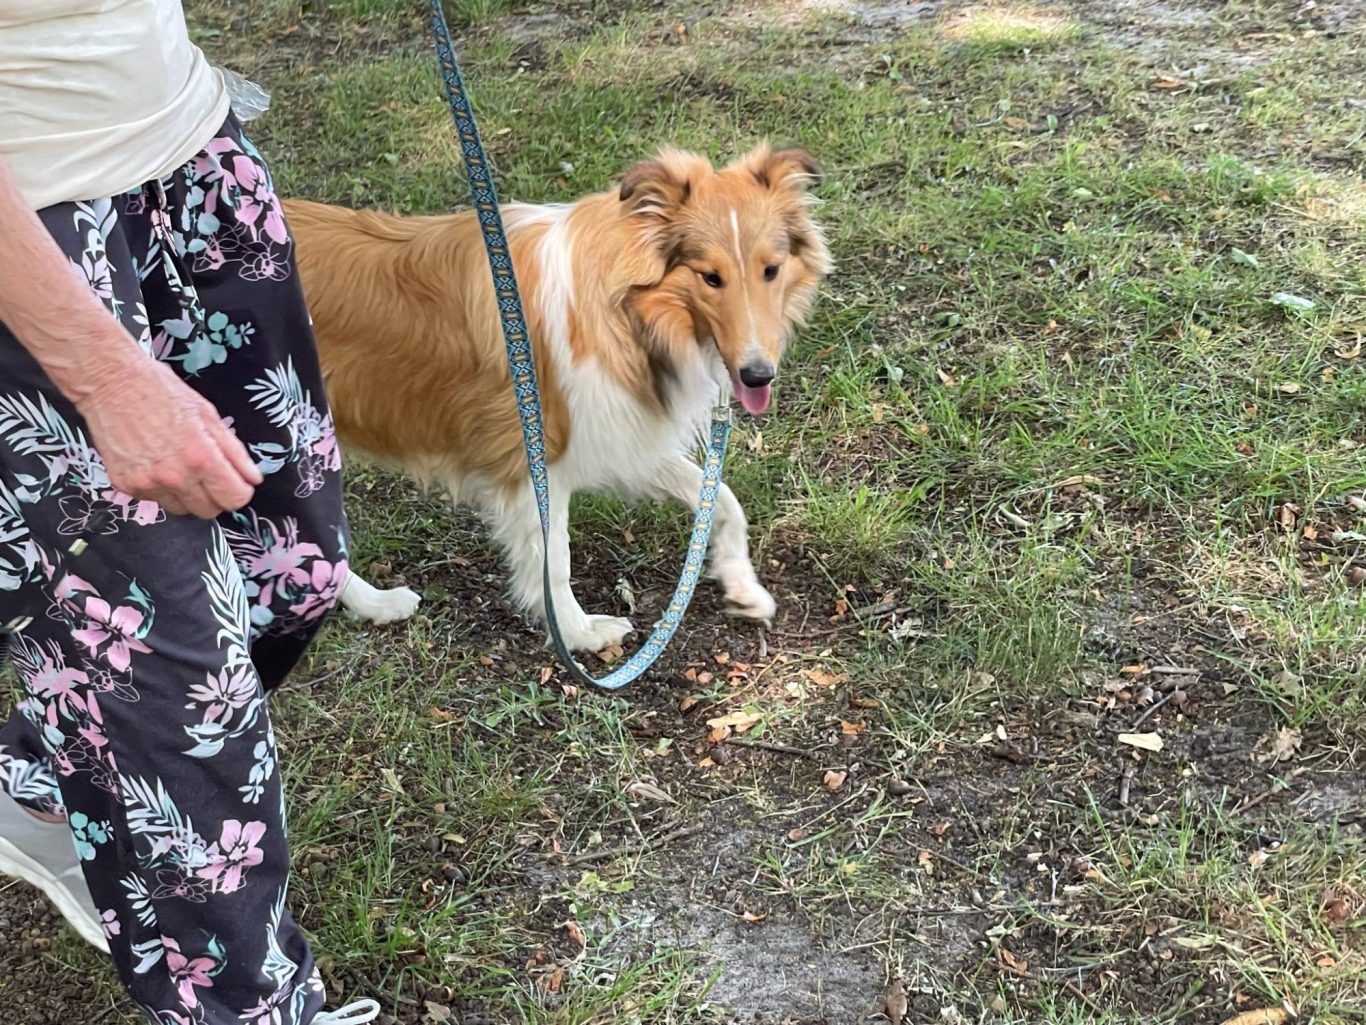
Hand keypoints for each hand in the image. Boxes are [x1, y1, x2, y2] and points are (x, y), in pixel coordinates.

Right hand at [75, 353, 263, 518]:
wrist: (111, 383)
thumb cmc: (161, 392)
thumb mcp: (208, 415)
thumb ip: (234, 452)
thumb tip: (253, 478)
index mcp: (201, 458)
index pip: (234, 499)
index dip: (240, 491)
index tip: (236, 481)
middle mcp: (174, 477)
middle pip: (209, 511)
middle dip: (215, 495)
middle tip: (209, 473)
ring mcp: (147, 484)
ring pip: (181, 509)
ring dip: (188, 495)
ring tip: (180, 465)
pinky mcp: (125, 486)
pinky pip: (154, 500)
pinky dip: (161, 488)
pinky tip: (157, 463)